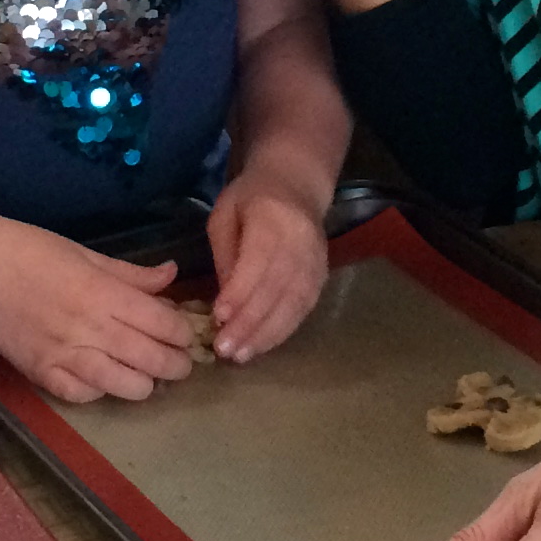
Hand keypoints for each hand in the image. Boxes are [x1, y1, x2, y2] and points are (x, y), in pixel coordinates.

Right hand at [0, 199, 194, 403]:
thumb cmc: (30, 249)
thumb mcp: (86, 253)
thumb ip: (131, 274)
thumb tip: (170, 275)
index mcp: (104, 293)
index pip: (163, 324)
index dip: (182, 334)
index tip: (186, 335)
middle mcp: (90, 328)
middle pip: (152, 360)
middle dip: (175, 365)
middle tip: (179, 363)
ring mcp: (64, 355)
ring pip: (124, 386)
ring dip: (145, 385)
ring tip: (148, 376)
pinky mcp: (40, 373)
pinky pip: (83, 396)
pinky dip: (100, 392)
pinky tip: (105, 380)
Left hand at [204, 169, 327, 362]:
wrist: (296, 185)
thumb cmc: (251, 199)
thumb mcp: (225, 216)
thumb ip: (225, 256)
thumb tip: (224, 305)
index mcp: (274, 219)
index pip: (258, 262)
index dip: (240, 292)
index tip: (218, 317)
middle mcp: (301, 243)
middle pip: (276, 289)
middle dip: (249, 323)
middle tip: (224, 349)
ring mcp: (316, 262)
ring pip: (293, 305)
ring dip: (265, 334)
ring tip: (240, 355)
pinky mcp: (321, 278)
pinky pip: (303, 310)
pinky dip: (282, 331)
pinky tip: (261, 346)